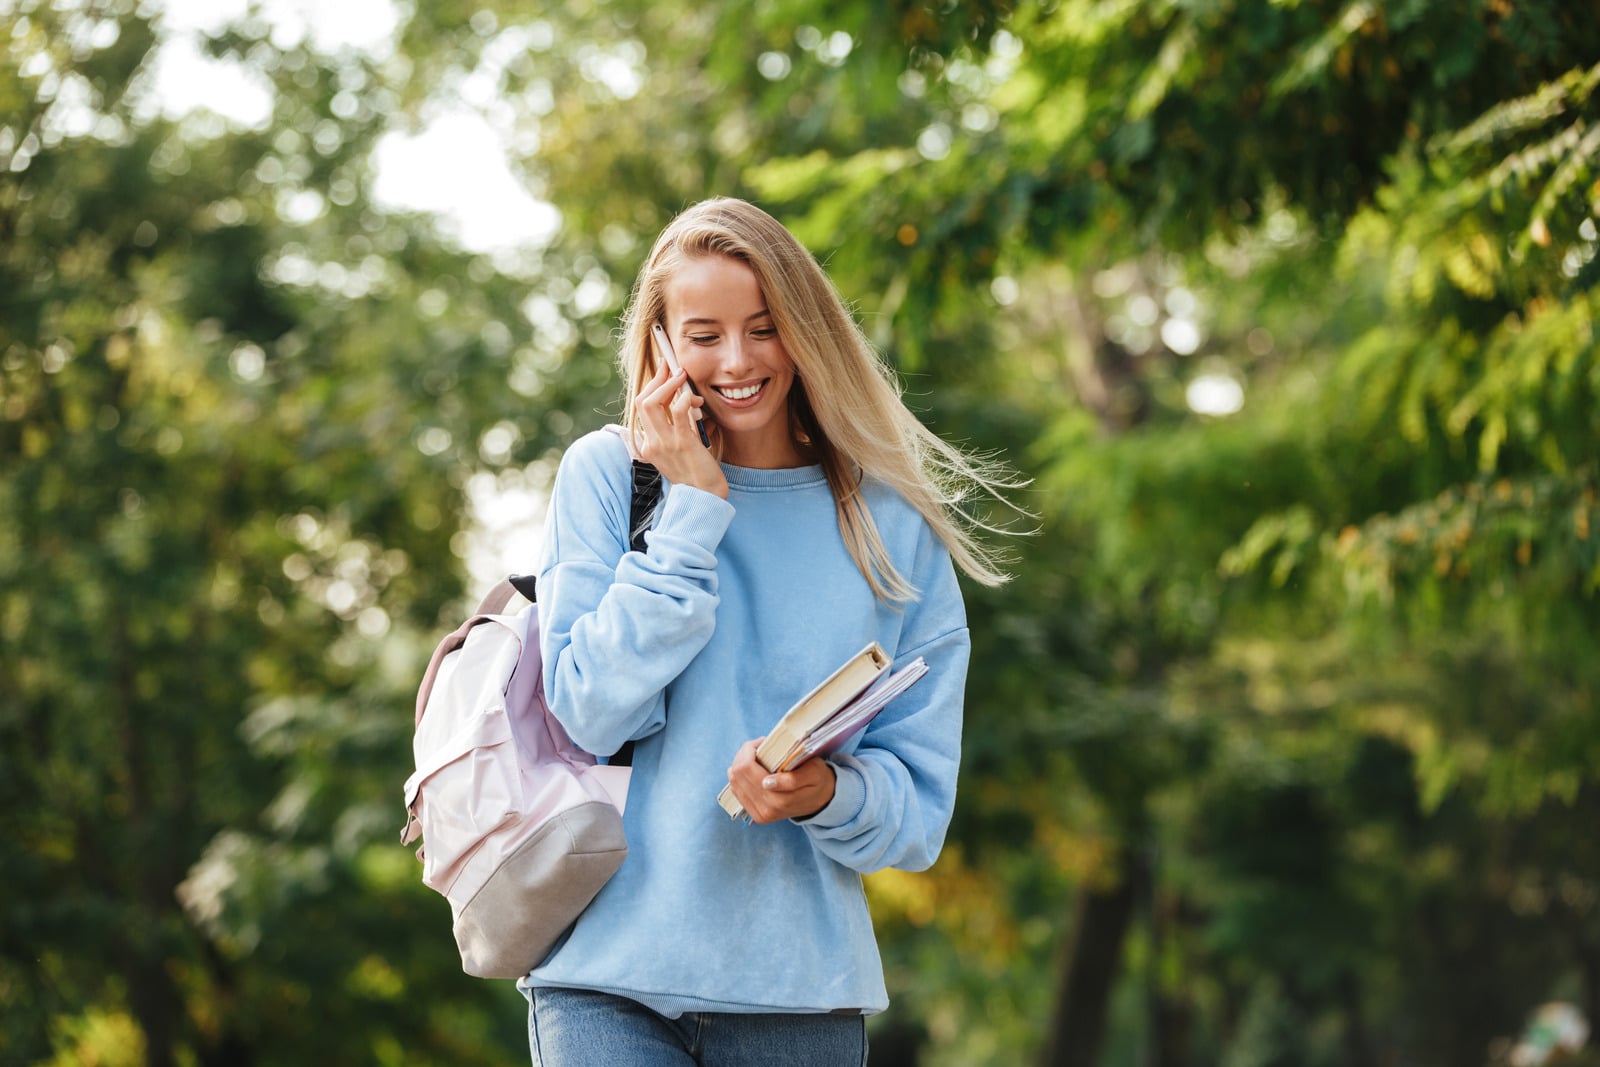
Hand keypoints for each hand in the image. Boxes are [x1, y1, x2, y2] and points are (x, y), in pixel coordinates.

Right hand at [633, 362, 726, 498]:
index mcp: (648, 445)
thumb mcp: (682, 448)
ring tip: (683, 377)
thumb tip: (689, 400)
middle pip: (642, 401)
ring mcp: (664, 443)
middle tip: (671, 366)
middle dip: (656, 378)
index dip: (651, 386)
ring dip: (668, 384)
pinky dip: (685, 398)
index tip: (664, 372)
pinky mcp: (682, 443)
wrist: (705, 496)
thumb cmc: (698, 473)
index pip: (641, 408)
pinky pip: (678, 411)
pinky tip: (695, 400)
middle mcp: (651, 443)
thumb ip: (681, 427)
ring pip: (652, 402)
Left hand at [726, 738, 836, 823]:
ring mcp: (759, 814)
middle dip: (744, 754)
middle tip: (759, 746)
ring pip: (734, 780)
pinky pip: (736, 790)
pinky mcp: (755, 815)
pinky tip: (752, 769)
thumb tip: (766, 783)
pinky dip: (741, 776)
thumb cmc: (817, 780)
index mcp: (780, 800)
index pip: (747, 767)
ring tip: (756, 757)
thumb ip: (792, 779)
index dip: (750, 749)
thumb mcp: (813, 773)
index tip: (764, 742)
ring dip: (741, 763)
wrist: (819, 800)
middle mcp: (766, 810)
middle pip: (737, 773)